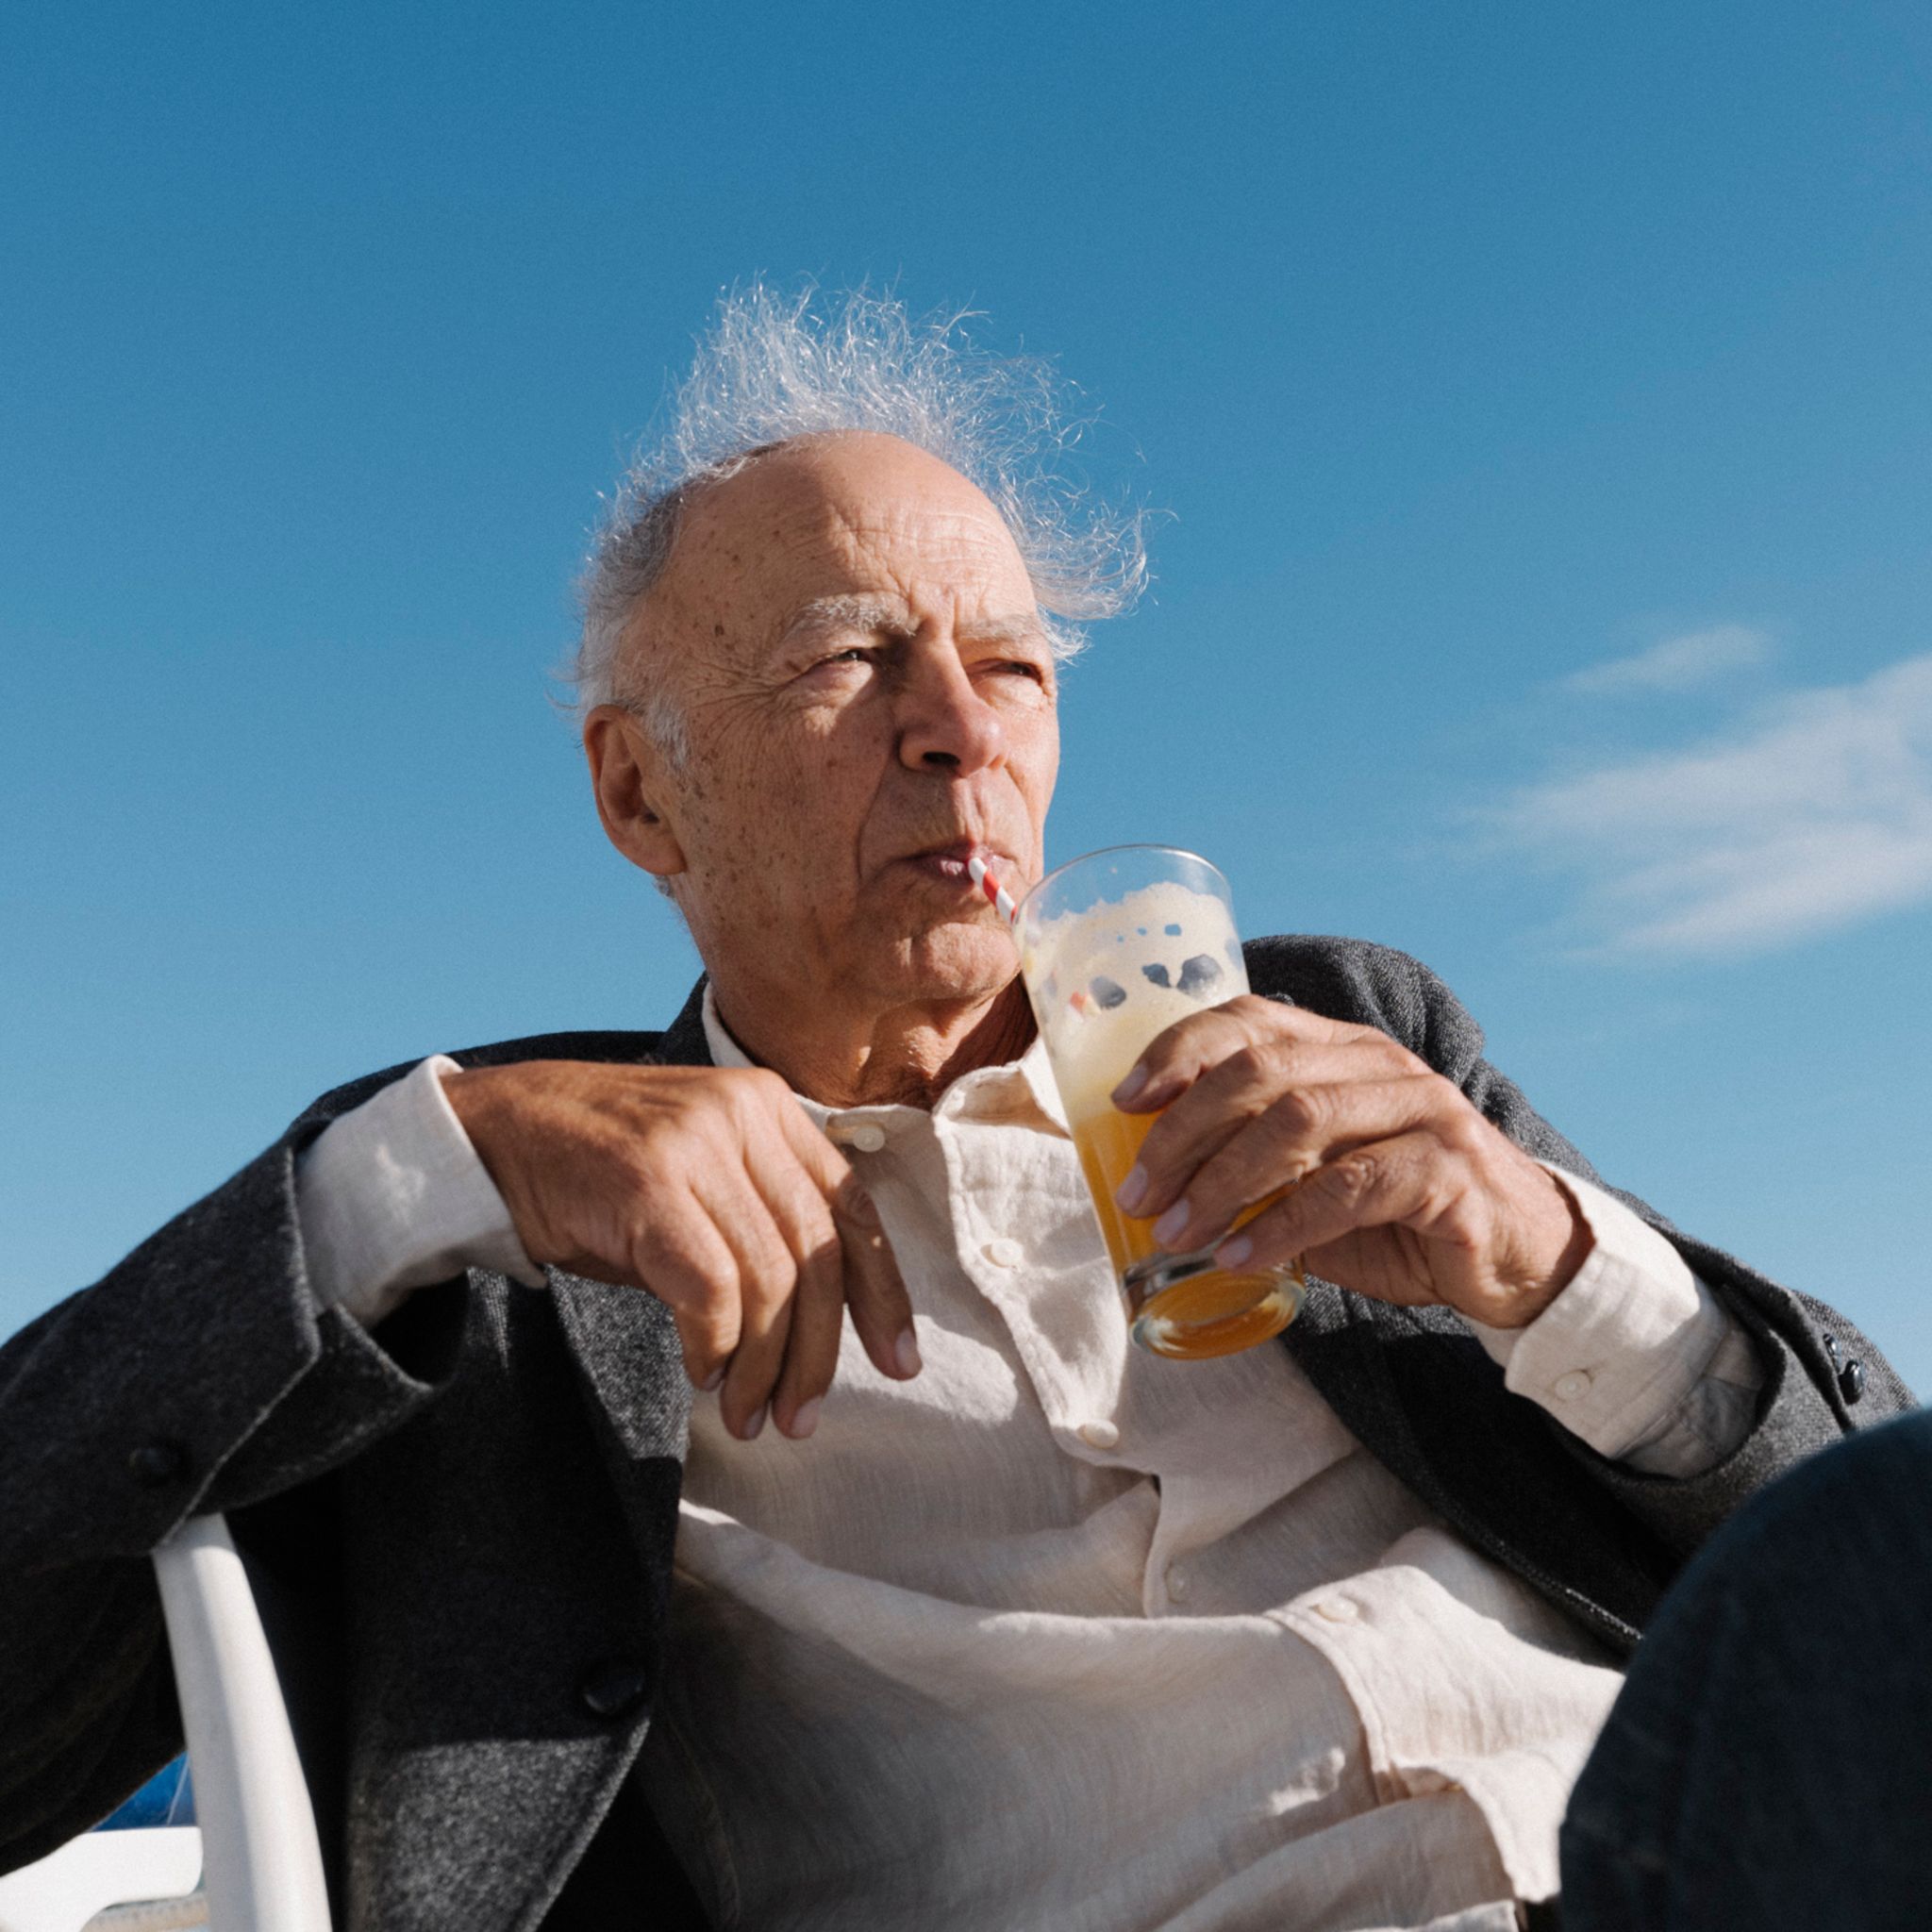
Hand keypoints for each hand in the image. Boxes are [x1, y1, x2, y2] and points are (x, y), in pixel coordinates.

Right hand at [442, 1060, 917, 1440]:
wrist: (490, 1133)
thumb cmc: (596, 1176)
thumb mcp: (697, 1183)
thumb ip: (759, 1230)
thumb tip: (816, 1334)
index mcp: (771, 1108)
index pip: (853, 1208)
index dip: (883, 1294)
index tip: (900, 1363)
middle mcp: (745, 1115)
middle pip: (818, 1252)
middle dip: (819, 1351)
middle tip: (802, 1417)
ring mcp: (698, 1144)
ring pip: (770, 1279)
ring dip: (763, 1365)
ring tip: (748, 1415)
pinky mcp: (649, 1181)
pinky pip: (710, 1287)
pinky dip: (714, 1345)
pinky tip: (703, 1374)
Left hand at [1110, 997, 1591, 1328]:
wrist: (1522, 1259)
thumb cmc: (1404, 1218)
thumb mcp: (1318, 1180)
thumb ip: (1256, 1166)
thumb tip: (1157, 1183)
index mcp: (1344, 1050)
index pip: (1249, 1018)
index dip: (1179, 1050)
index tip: (1124, 1101)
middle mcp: (1381, 1065)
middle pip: (1260, 1070)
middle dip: (1184, 1132)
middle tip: (1139, 1194)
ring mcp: (1422, 1110)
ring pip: (1299, 1121)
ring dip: (1224, 1180)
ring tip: (1179, 1232)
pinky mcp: (1448, 1170)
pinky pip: (1350, 1187)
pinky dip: (1284, 1224)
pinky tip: (1243, 1259)